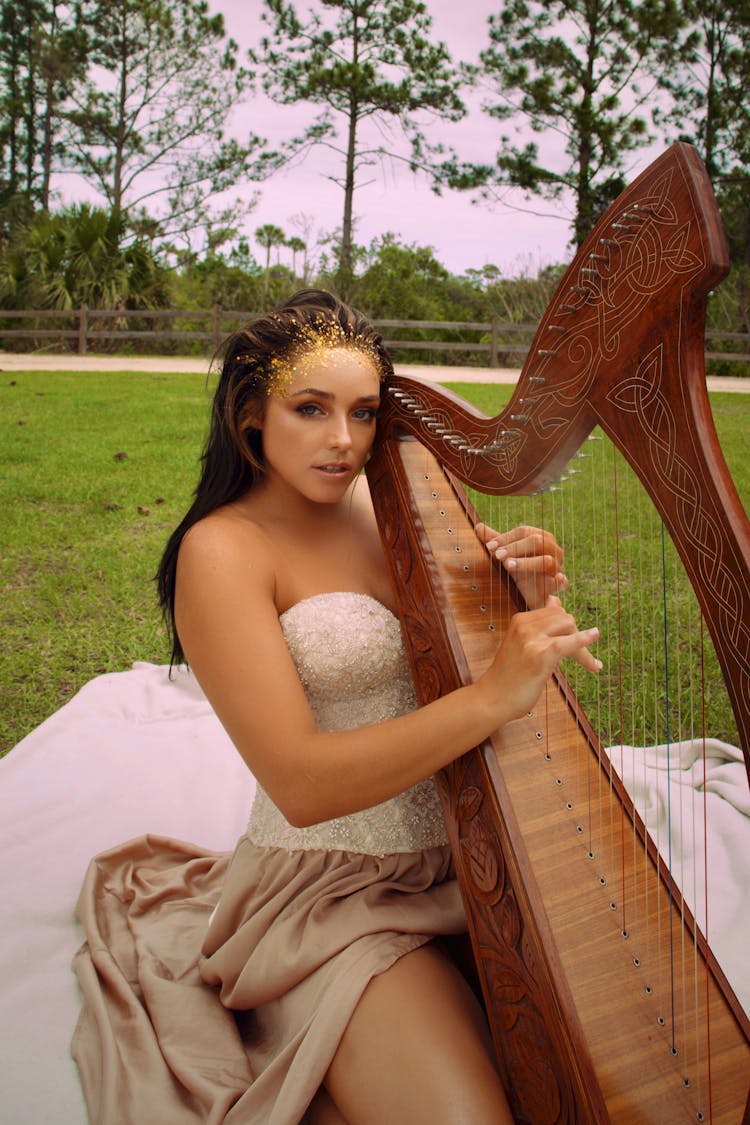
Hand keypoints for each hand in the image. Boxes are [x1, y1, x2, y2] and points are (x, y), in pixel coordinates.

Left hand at [474, 522, 568, 609]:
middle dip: (515, 548)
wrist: (530, 594)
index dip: (506, 538)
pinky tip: (556, 579)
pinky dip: (560, 581)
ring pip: (546, 561)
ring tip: (508, 566)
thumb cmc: (519, 570)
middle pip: (537, 541)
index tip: (489, 547)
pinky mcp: (559, 584)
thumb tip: (478, 526)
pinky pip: (562, 582)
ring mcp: (558, 566)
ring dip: (526, 563)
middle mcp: (553, 549)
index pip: (524, 531)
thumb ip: (495, 541)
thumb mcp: (506, 555)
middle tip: (497, 556)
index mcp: (541, 537)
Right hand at [483, 596, 601, 722]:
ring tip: (590, 663)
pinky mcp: (541, 654)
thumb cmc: (508, 676)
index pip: (555, 612)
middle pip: (565, 617)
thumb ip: (540, 624)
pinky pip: (570, 642)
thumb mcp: (522, 644)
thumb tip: (555, 599)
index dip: (568, 628)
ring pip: (569, 626)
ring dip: (582, 645)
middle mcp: (525, 625)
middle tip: (581, 657)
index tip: (575, 643)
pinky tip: (596, 636)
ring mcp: (532, 639)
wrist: (491, 699)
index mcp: (520, 620)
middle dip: (576, 635)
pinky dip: (585, 640)